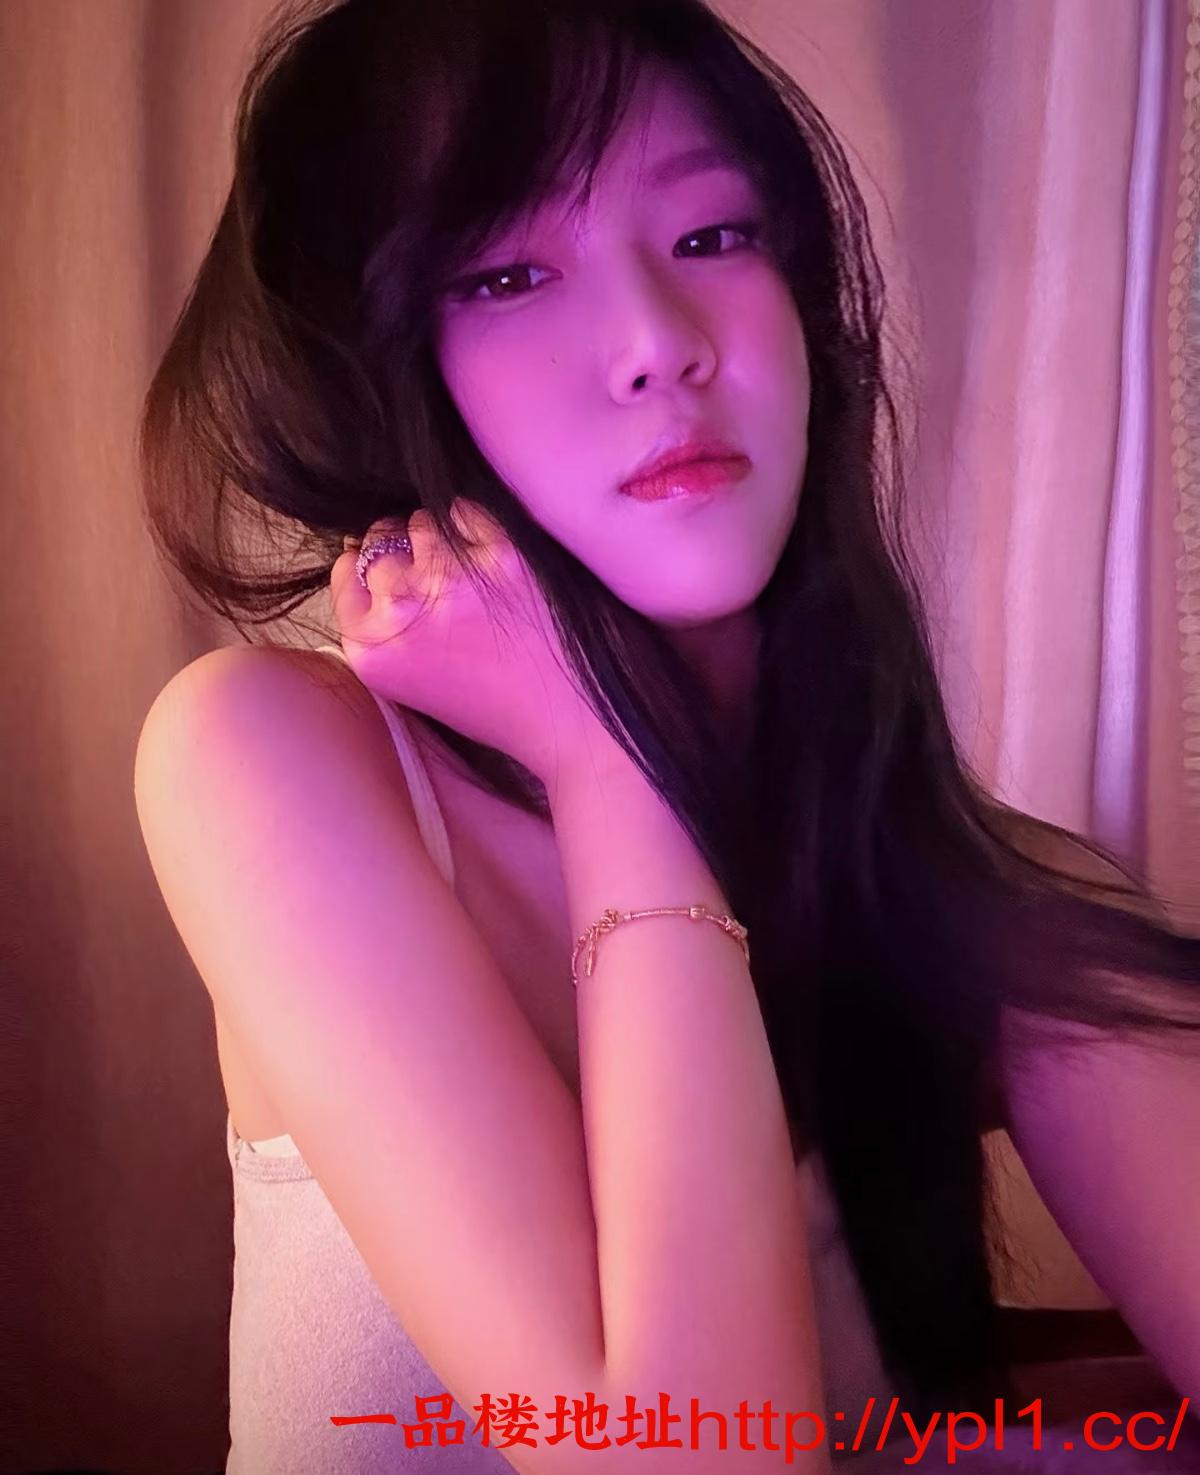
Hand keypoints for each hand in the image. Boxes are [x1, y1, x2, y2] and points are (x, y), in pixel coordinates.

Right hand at [330, 500, 622, 793]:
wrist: (573, 721)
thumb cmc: (499, 706)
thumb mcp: (414, 683)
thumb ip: (384, 627)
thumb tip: (364, 556)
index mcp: (373, 652)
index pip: (346, 576)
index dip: (371, 567)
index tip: (394, 569)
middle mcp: (401, 611)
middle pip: (381, 546)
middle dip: (407, 553)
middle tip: (445, 580)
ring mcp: (451, 577)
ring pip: (423, 522)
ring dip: (443, 537)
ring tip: (476, 575)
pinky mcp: (500, 554)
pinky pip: (468, 512)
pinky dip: (480, 528)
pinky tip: (501, 565)